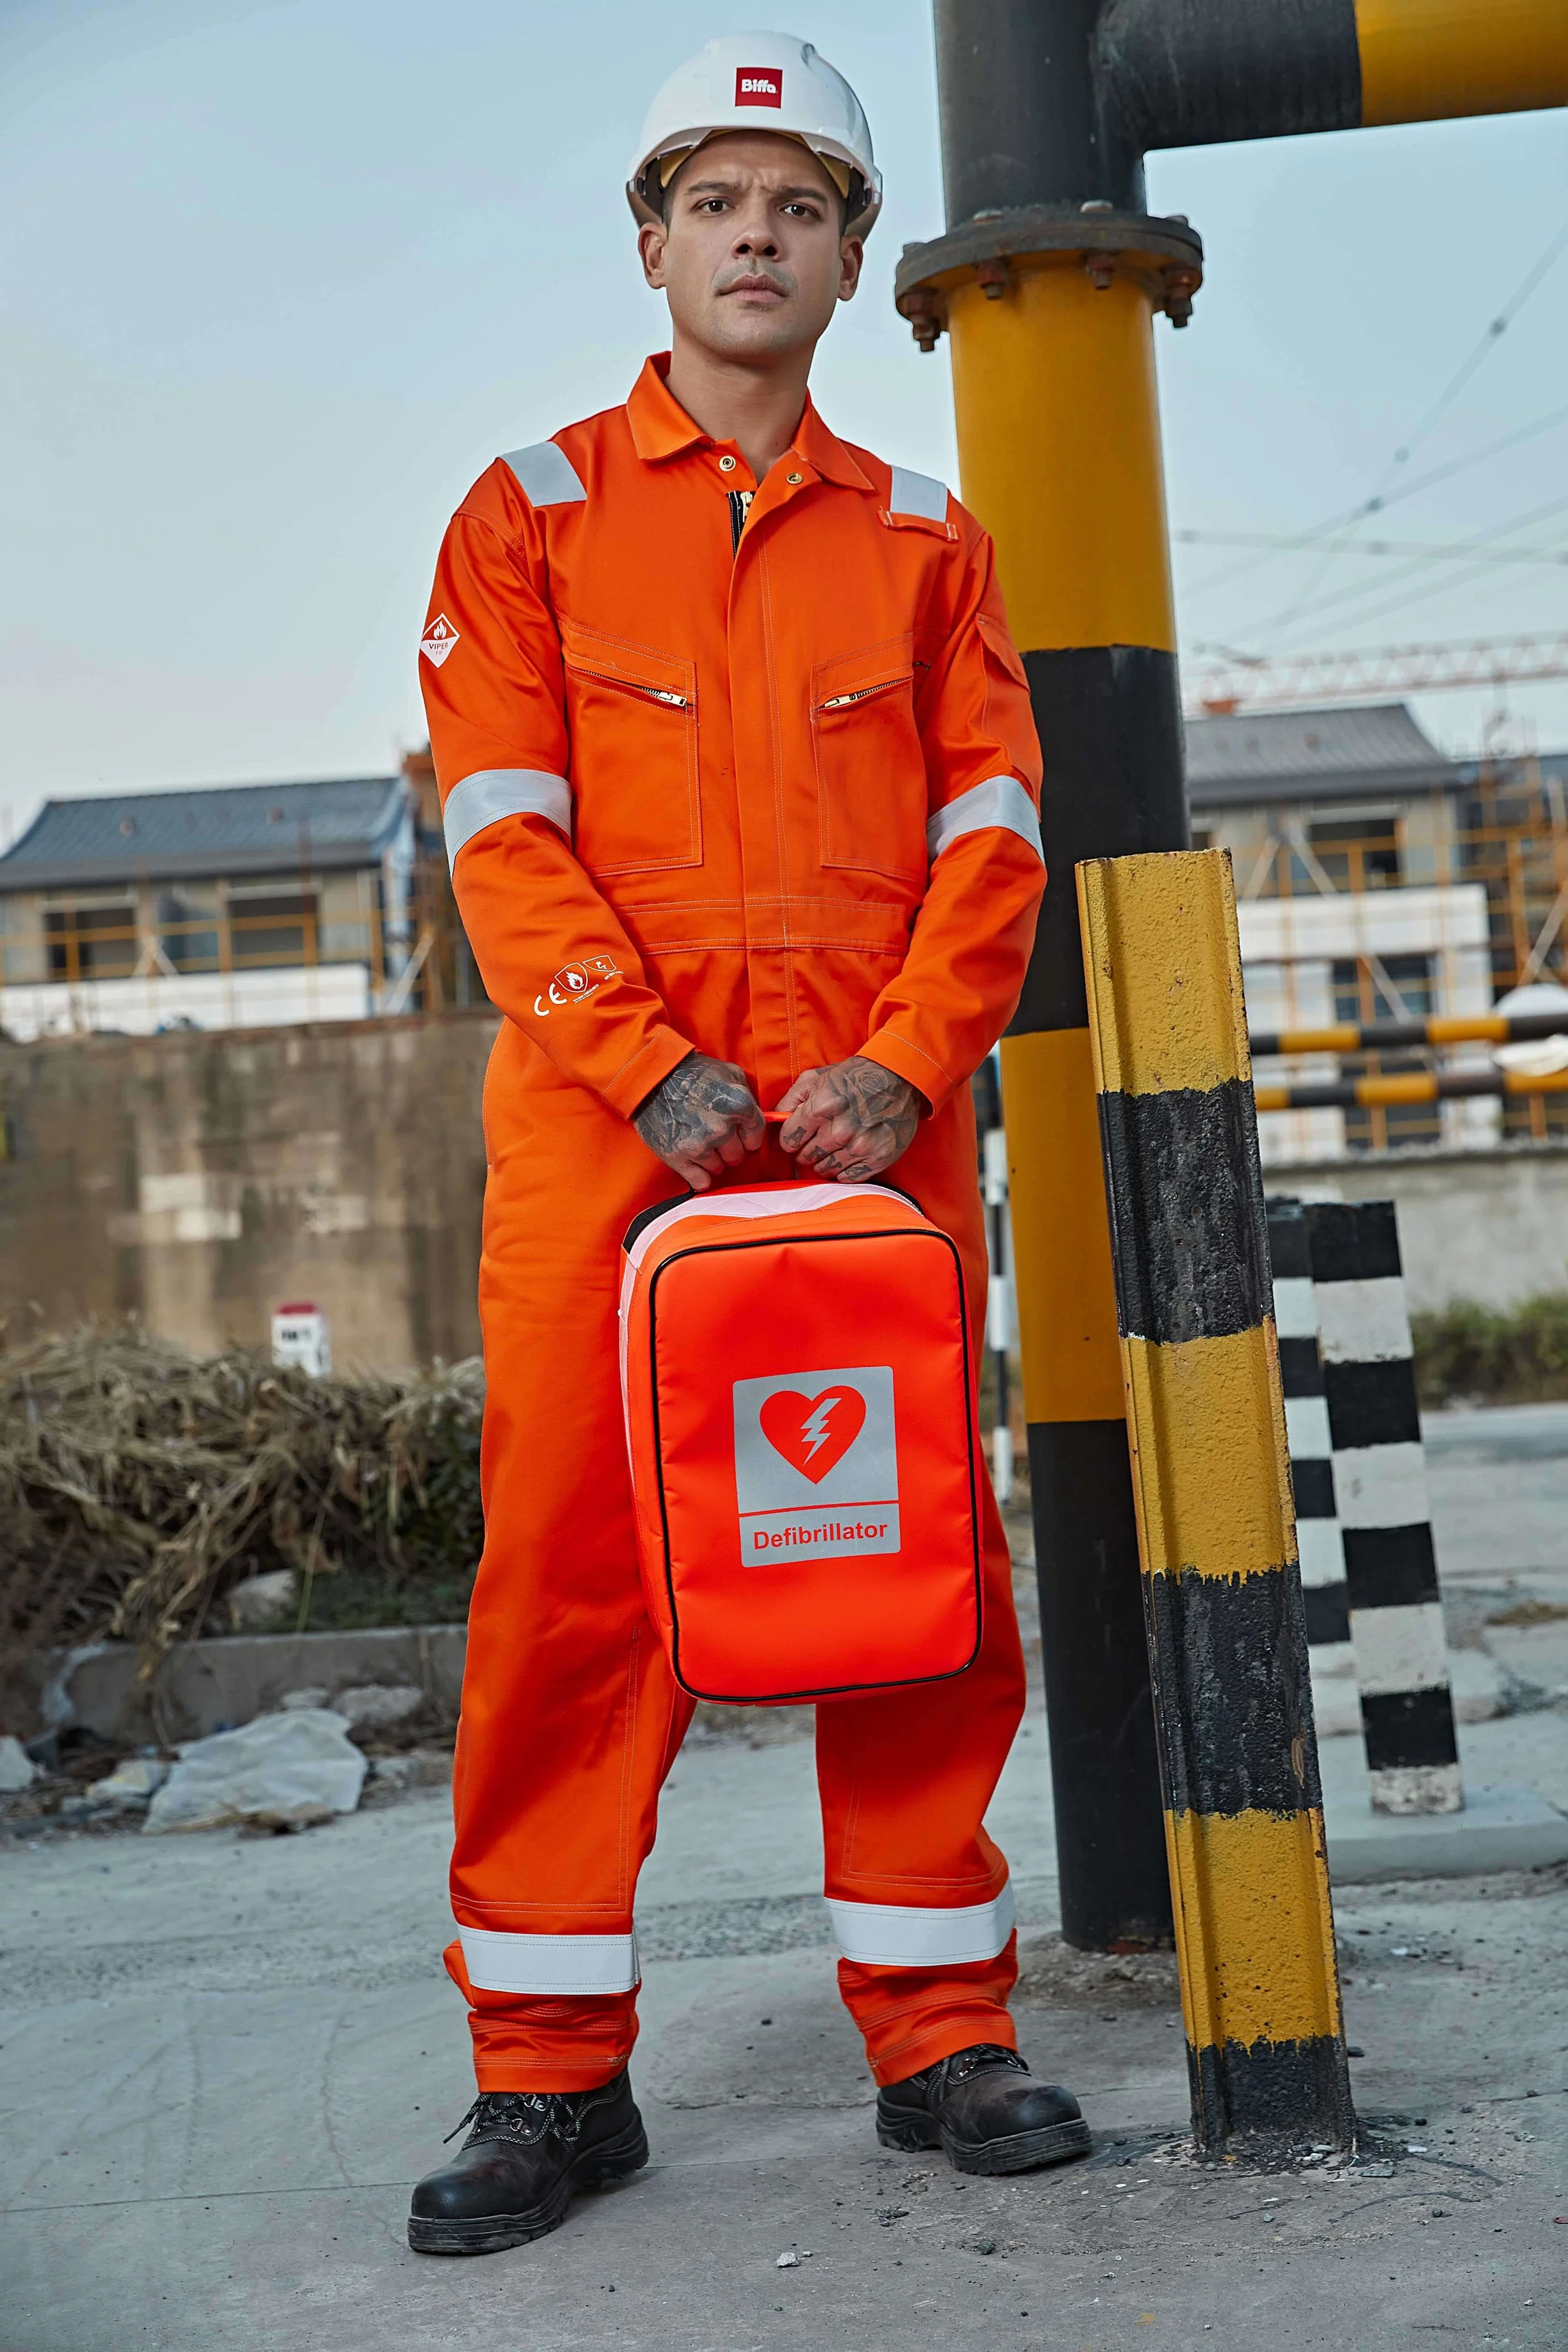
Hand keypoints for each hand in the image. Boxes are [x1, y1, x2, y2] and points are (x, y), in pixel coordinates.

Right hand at [633, 1053, 764, 1191]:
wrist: (651, 1076)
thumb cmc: (691, 1072)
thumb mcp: (728, 1071)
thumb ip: (747, 1094)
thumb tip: (756, 1116)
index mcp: (739, 1105)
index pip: (756, 1138)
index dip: (747, 1136)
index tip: (739, 1135)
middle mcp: (722, 1128)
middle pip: (737, 1156)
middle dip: (729, 1148)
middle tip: (715, 1136)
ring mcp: (699, 1144)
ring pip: (719, 1168)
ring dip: (712, 1159)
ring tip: (699, 1142)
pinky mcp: (678, 1157)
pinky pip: (700, 1181)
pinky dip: (699, 1176)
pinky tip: (694, 1164)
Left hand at [774, 1055, 924, 1181]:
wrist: (900, 1078)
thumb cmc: (854, 1077)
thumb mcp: (816, 1078)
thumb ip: (789, 1102)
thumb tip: (772, 1128)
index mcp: (822, 1106)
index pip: (788, 1139)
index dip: (789, 1139)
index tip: (796, 1135)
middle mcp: (840, 1130)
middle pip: (805, 1157)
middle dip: (806, 1149)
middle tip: (816, 1138)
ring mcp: (860, 1146)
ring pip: (825, 1170)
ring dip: (824, 1161)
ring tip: (833, 1145)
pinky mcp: (878, 1158)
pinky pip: (848, 1178)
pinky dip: (844, 1169)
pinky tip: (847, 1154)